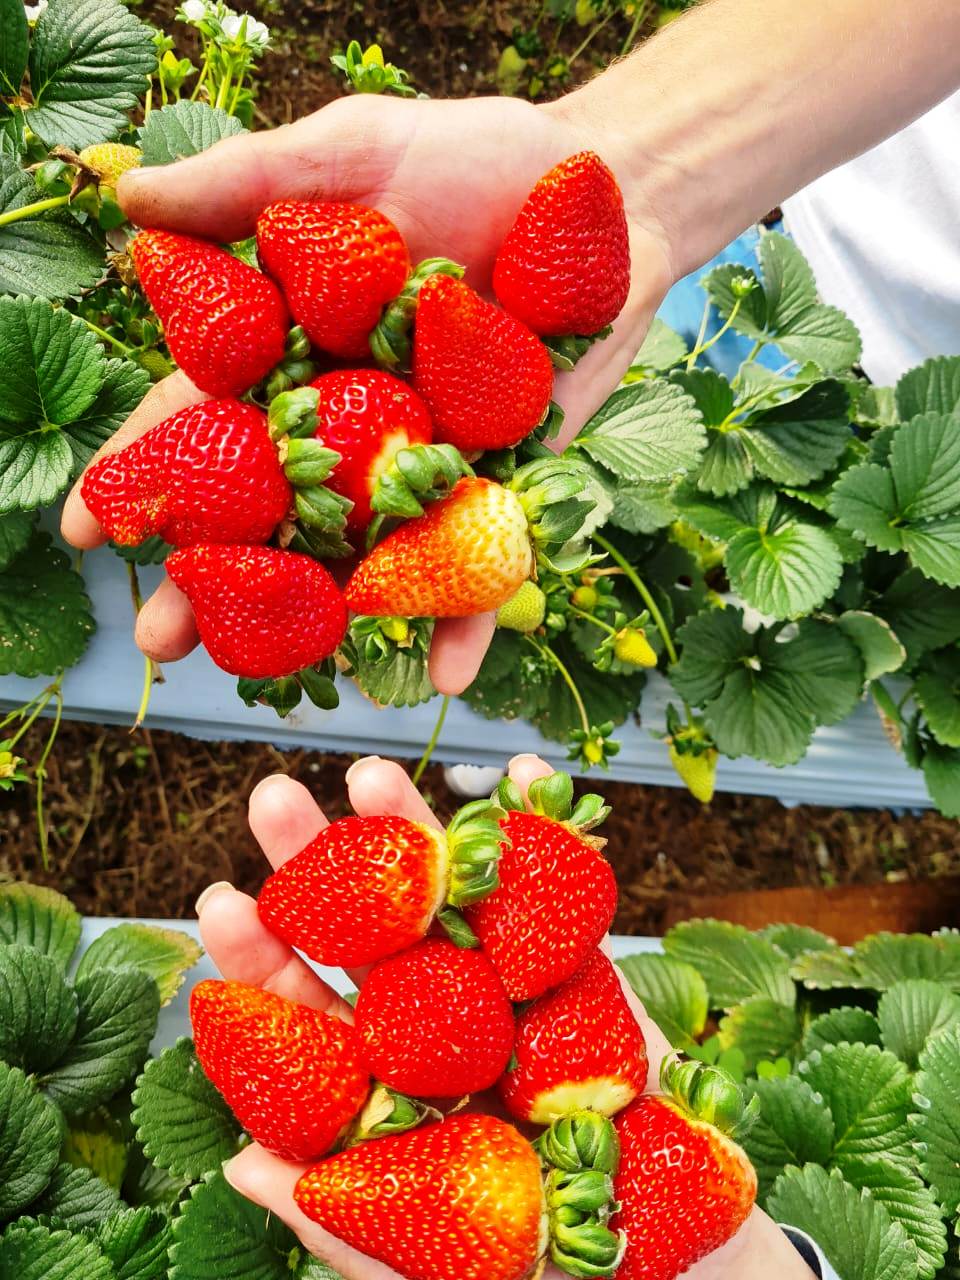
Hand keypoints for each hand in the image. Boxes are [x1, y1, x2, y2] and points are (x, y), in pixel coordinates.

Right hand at [60, 92, 673, 693]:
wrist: (605, 192)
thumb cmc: (474, 159)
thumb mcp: (356, 155)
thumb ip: (249, 184)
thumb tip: (127, 199)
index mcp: (295, 351)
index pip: (205, 419)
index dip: (147, 471)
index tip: (90, 529)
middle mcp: (350, 421)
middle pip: (269, 507)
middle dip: (213, 574)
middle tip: (158, 637)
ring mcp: (425, 461)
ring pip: (361, 550)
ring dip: (318, 614)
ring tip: (266, 671)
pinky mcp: (504, 481)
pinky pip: (483, 555)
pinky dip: (471, 611)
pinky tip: (450, 671)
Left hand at [195, 752, 810, 1279]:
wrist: (662, 1269)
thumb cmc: (526, 1274)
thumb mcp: (420, 1260)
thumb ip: (335, 1218)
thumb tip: (242, 1164)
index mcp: (382, 1083)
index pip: (304, 1014)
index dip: (263, 957)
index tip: (220, 902)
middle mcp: (435, 1025)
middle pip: (367, 935)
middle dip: (322, 866)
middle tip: (274, 799)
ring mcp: (507, 992)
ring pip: (454, 901)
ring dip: (420, 832)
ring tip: (373, 775)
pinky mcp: (583, 978)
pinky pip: (564, 901)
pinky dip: (550, 837)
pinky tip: (526, 775)